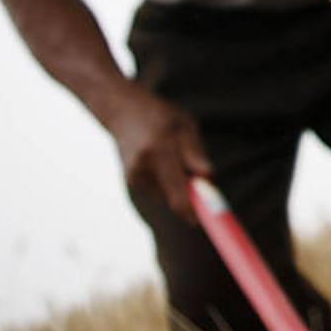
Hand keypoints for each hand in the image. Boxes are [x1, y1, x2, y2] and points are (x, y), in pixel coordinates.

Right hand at [100, 82, 212, 222]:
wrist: (122, 112)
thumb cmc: (161, 116)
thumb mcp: (184, 124)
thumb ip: (195, 152)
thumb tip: (208, 178)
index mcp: (159, 150)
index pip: (179, 190)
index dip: (194, 209)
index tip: (208, 218)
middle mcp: (143, 167)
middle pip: (174, 200)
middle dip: (192, 203)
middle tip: (203, 197)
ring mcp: (134, 176)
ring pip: (169, 196)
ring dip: (181, 189)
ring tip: (176, 160)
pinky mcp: (131, 182)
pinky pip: (160, 191)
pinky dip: (169, 184)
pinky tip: (163, 164)